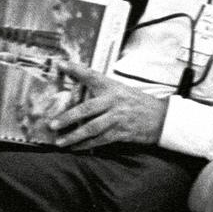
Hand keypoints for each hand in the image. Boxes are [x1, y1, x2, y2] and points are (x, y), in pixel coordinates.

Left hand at [47, 62, 168, 149]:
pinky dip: (86, 145)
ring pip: (91, 128)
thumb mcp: (120, 90)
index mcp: (112, 87)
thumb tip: (78, 92)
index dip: (76, 69)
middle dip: (67, 117)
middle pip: (86, 109)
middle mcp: (113, 101)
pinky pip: (100, 140)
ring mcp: (117, 118)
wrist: (160, 117)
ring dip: (74, 136)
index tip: (60, 64)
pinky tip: (75, 148)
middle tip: (52, 124)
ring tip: (60, 141)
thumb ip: (101, 90)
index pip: (91, 75)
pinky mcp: (121, 132)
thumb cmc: (136, 102)